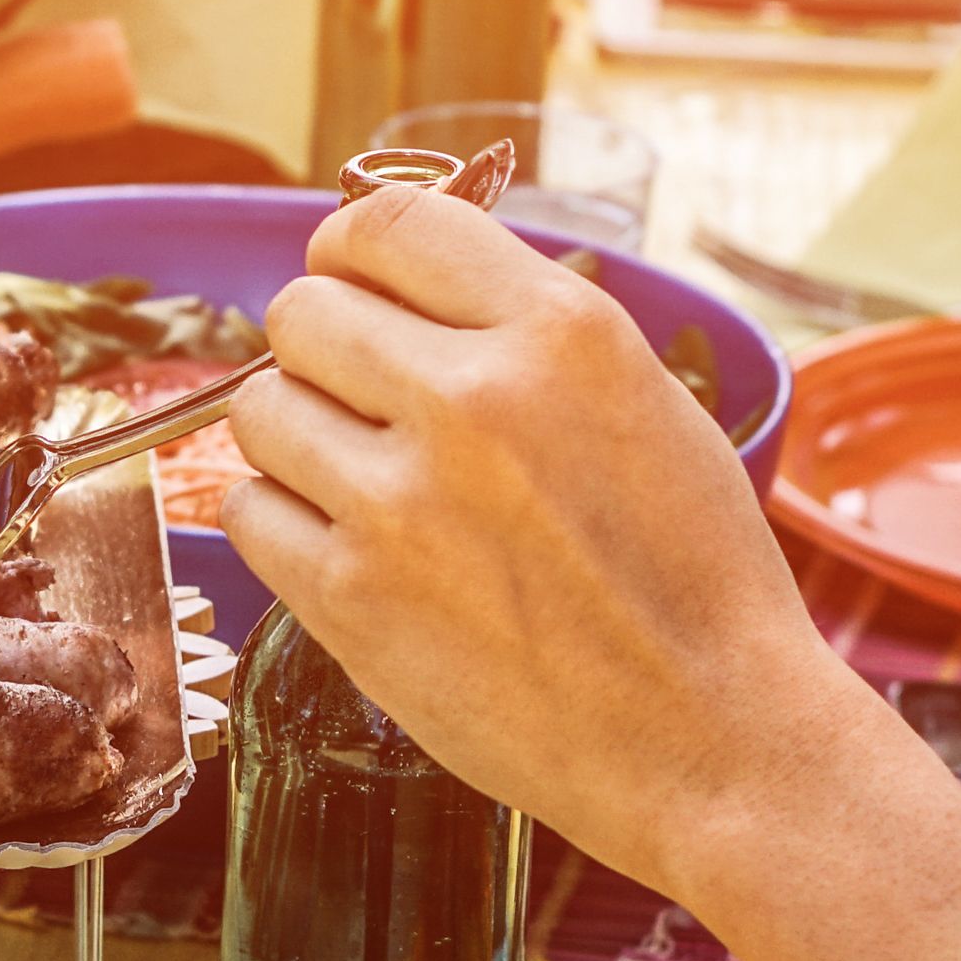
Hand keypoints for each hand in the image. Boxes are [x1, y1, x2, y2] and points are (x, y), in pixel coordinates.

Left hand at [220, 188, 857, 890]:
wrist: (712, 738)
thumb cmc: (693, 576)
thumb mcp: (646, 401)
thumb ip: (527, 331)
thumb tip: (414, 283)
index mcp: (558, 333)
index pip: (387, 222)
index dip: (352, 249)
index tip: (355, 283)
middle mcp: (471, 398)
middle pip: (301, 311)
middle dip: (323, 350)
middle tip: (363, 401)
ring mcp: (399, 502)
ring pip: (257, 409)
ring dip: (297, 437)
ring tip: (362, 481)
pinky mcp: (350, 600)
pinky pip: (248, 511)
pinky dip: (284, 523)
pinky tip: (346, 546)